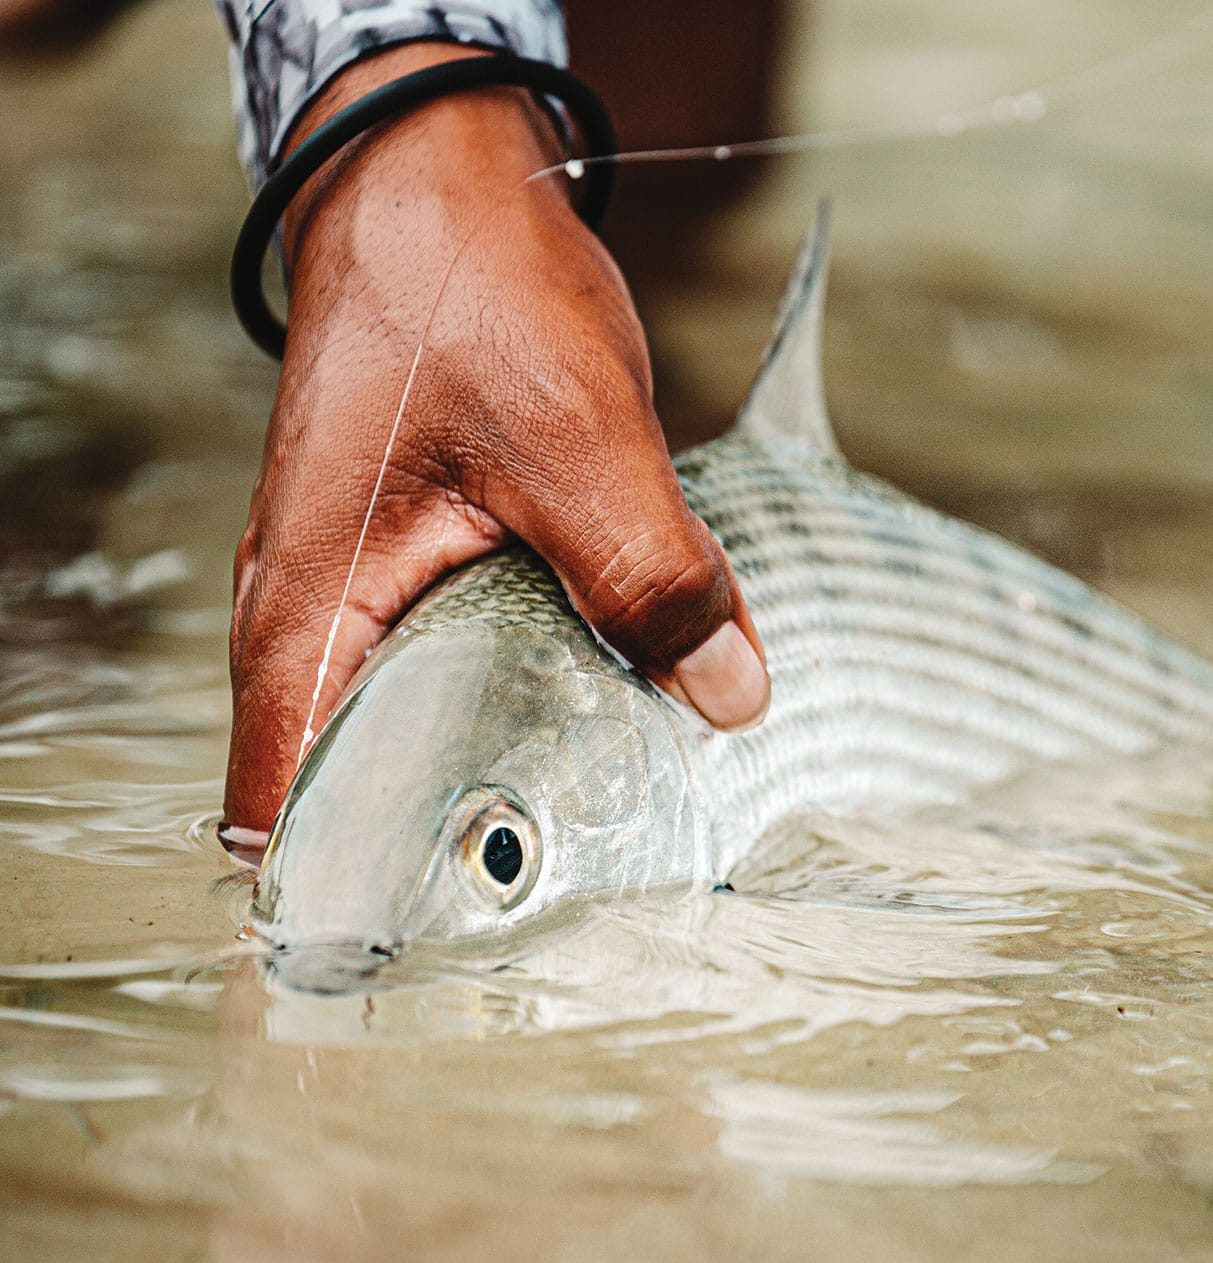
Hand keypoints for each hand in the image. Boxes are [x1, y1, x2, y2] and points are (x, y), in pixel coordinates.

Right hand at [224, 43, 767, 840]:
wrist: (442, 180)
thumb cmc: (466, 291)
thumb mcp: (576, 443)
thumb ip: (650, 579)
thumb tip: (729, 698)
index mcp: (310, 619)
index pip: (295, 814)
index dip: (367, 898)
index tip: (470, 943)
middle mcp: (319, 625)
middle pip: (372, 791)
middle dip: (468, 846)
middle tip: (589, 897)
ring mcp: (366, 596)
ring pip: (430, 726)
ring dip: (515, 769)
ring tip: (626, 825)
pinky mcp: (424, 565)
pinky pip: (471, 662)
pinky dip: (538, 694)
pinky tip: (627, 712)